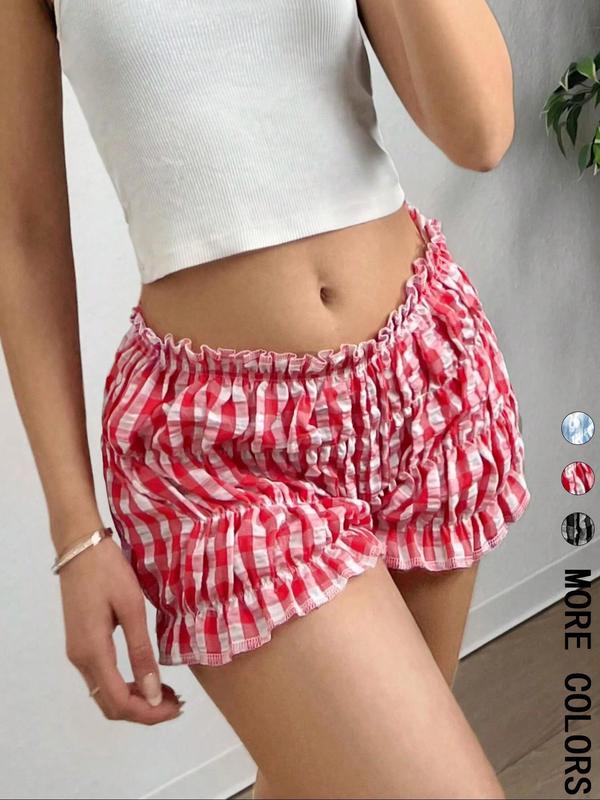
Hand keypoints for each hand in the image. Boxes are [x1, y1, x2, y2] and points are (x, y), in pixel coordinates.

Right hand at [58, 535, 183, 723]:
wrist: (80, 546)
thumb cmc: (109, 571)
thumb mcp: (132, 608)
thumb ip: (141, 652)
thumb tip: (153, 694)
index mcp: (93, 652)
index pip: (119, 702)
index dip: (148, 713)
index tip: (177, 707)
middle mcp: (81, 659)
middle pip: (110, 704)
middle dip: (144, 710)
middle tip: (177, 701)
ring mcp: (78, 652)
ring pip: (105, 693)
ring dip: (135, 699)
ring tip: (167, 691)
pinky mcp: (81, 643)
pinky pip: (103, 677)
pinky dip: (126, 684)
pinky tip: (147, 675)